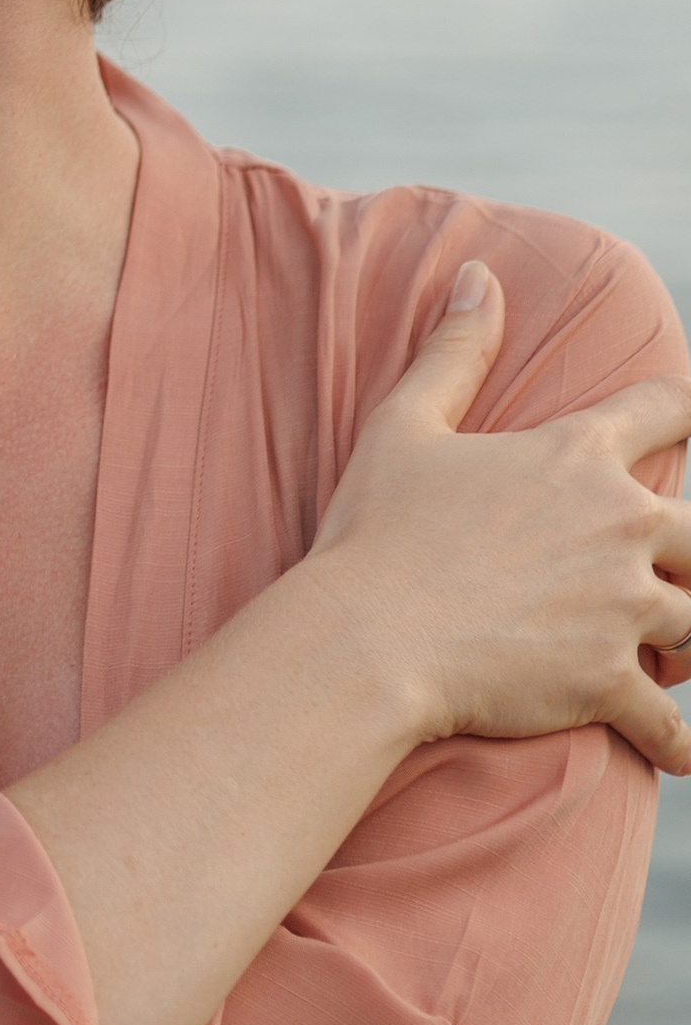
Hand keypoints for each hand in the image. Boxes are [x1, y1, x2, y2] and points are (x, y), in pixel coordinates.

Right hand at [309, 262, 690, 772]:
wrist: (367, 638)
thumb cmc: (376, 531)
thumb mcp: (405, 425)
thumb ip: (454, 350)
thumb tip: (481, 275)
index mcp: (577, 456)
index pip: (665, 408)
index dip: (684, 407)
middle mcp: (622, 525)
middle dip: (690, 551)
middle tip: (674, 567)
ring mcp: (623, 607)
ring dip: (688, 636)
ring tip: (677, 651)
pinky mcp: (610, 680)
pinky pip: (673, 721)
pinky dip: (680, 740)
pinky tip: (682, 750)